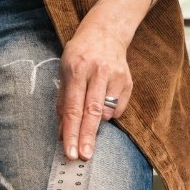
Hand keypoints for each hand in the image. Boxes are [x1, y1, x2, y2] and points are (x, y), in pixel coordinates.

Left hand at [57, 21, 131, 160]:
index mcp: (76, 69)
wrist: (106, 32)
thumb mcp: (64, 71)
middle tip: (83, 157)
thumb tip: (62, 132)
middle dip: (86, 138)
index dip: (71, 132)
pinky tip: (103, 100)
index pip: (73, 108)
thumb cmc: (80, 54)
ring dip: (96, 122)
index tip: (70, 151)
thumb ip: (63, 102)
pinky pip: (117, 109)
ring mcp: (115, 76)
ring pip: (106, 112)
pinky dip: (108, 113)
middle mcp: (97, 72)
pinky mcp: (128, 81)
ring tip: (90, 113)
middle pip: (92, 113)